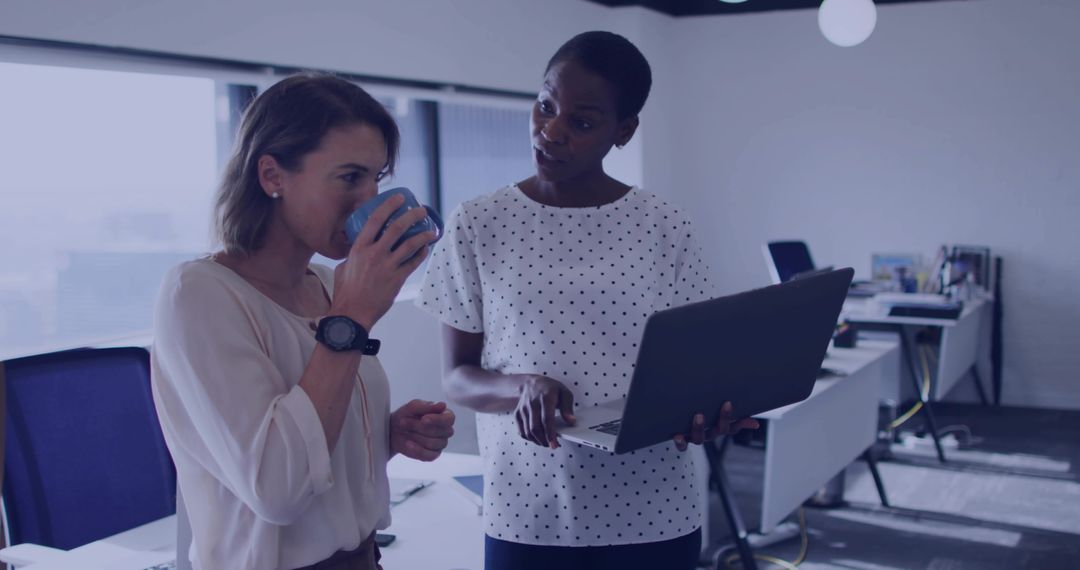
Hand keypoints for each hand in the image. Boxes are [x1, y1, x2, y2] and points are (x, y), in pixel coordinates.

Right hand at [331, 194, 436, 328]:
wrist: (352, 313)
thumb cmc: (345, 291)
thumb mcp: (344, 266)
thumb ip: (354, 255)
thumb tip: (361, 248)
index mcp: (359, 248)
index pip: (375, 220)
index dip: (389, 206)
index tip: (400, 197)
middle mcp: (374, 254)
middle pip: (397, 228)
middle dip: (411, 216)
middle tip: (421, 210)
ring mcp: (387, 267)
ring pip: (410, 245)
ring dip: (423, 235)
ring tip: (431, 229)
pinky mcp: (397, 280)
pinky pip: (413, 263)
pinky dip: (421, 254)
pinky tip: (426, 248)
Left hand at [390, 400, 455, 460]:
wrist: (394, 430)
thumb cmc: (406, 415)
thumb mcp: (413, 407)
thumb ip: (427, 407)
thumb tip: (443, 405)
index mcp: (445, 416)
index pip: (449, 419)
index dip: (437, 420)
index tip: (423, 419)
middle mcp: (446, 430)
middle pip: (439, 432)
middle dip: (418, 427)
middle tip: (404, 422)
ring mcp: (441, 443)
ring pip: (432, 443)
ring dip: (415, 436)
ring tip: (405, 430)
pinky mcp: (433, 455)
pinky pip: (429, 455)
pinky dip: (417, 449)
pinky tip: (408, 443)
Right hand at [515, 375, 575, 448]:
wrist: (532, 382)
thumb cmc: (549, 388)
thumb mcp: (564, 392)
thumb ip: (568, 406)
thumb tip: (571, 420)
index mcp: (545, 397)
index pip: (547, 419)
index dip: (550, 434)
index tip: (554, 444)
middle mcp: (532, 403)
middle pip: (535, 428)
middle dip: (544, 440)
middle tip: (551, 445)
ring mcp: (523, 409)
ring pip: (527, 431)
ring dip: (537, 441)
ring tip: (545, 442)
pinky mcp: (517, 414)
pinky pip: (521, 431)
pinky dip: (528, 438)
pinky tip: (536, 438)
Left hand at [672, 401, 758, 451]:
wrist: (678, 426)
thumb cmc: (702, 416)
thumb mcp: (717, 415)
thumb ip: (735, 417)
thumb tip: (755, 424)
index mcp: (719, 428)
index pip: (734, 426)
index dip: (741, 421)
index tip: (737, 404)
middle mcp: (710, 435)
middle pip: (720, 431)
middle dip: (724, 418)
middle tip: (726, 404)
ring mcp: (696, 438)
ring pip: (700, 438)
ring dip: (700, 428)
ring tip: (699, 415)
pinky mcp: (683, 441)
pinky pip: (682, 446)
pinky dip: (680, 442)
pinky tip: (677, 435)